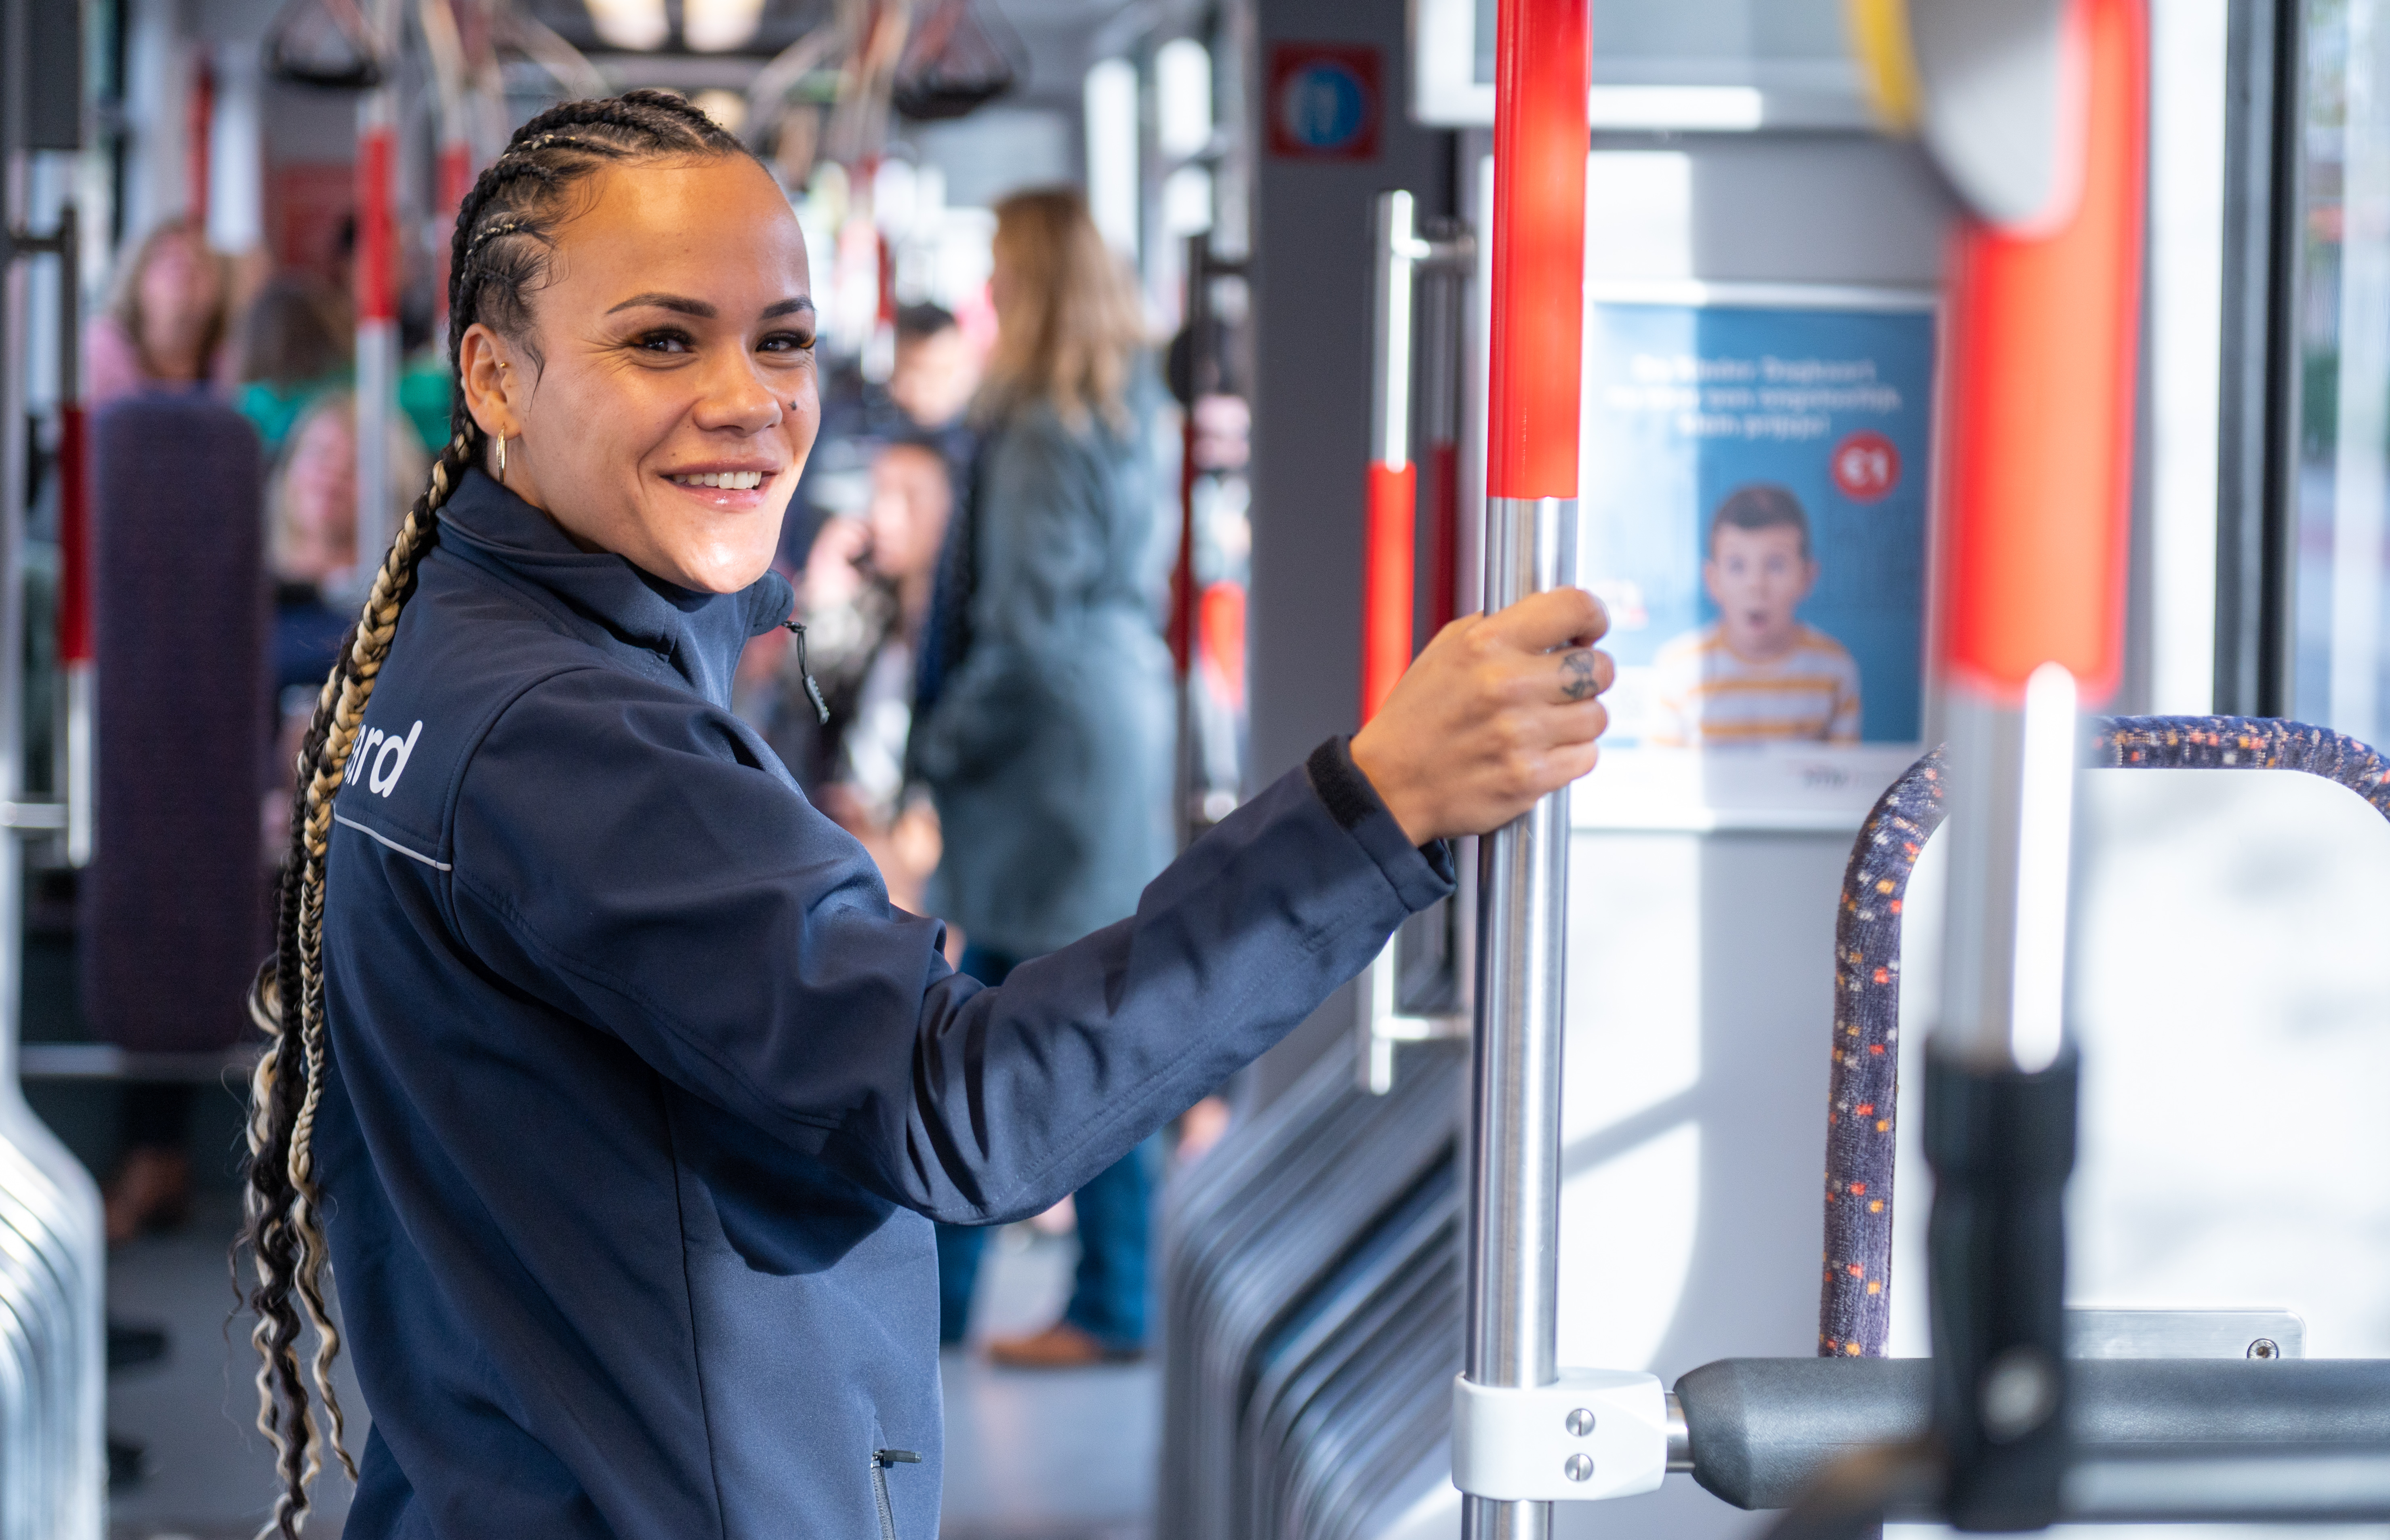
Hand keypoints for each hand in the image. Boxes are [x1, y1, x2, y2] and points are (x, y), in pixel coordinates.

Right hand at [1349, 587, 1613, 843]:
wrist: (1389, 784)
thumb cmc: (1417, 717)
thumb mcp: (1445, 650)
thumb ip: (1499, 628)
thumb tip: (1553, 619)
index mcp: (1487, 643)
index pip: (1574, 608)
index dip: (1593, 616)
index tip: (1590, 629)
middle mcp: (1507, 684)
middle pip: (1599, 668)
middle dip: (1589, 675)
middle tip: (1565, 685)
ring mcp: (1521, 734)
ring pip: (1596, 716)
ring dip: (1579, 720)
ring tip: (1545, 723)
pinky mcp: (1529, 778)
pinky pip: (1585, 757)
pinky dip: (1570, 756)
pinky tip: (1540, 751)